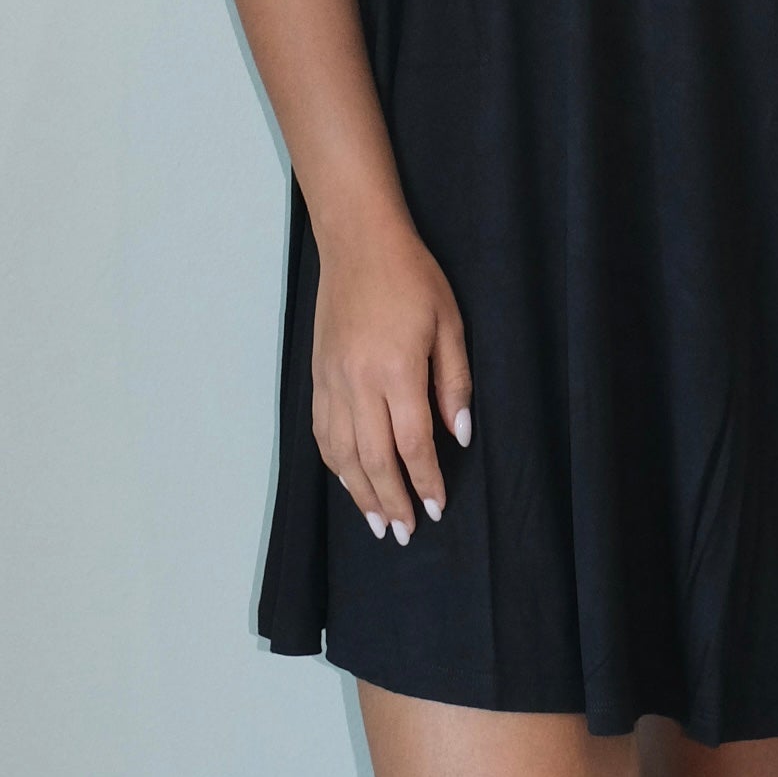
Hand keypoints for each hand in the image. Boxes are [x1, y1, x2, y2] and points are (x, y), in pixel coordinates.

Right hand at [311, 215, 472, 542]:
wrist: (358, 243)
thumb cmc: (412, 278)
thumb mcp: (449, 324)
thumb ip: (454, 383)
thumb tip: (459, 436)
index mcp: (396, 371)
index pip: (412, 443)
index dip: (425, 481)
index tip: (436, 507)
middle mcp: (358, 383)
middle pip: (373, 459)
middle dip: (391, 501)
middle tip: (404, 533)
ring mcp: (332, 381)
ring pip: (342, 453)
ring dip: (359, 493)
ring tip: (377, 523)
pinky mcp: (318, 376)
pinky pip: (323, 432)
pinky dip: (335, 464)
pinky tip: (349, 481)